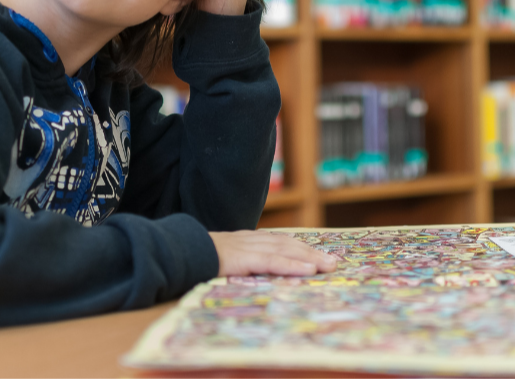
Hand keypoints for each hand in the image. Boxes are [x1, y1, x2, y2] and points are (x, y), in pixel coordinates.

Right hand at [209, 230, 338, 276]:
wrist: (181, 251)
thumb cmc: (198, 259)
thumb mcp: (224, 260)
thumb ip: (240, 264)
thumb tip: (255, 275)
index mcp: (248, 240)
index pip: (280, 242)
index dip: (301, 248)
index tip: (318, 255)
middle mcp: (252, 240)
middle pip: (288, 245)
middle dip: (312, 253)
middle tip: (334, 262)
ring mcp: (249, 247)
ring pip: (286, 251)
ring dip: (310, 258)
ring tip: (329, 266)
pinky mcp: (245, 258)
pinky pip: (273, 262)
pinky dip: (293, 265)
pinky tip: (308, 270)